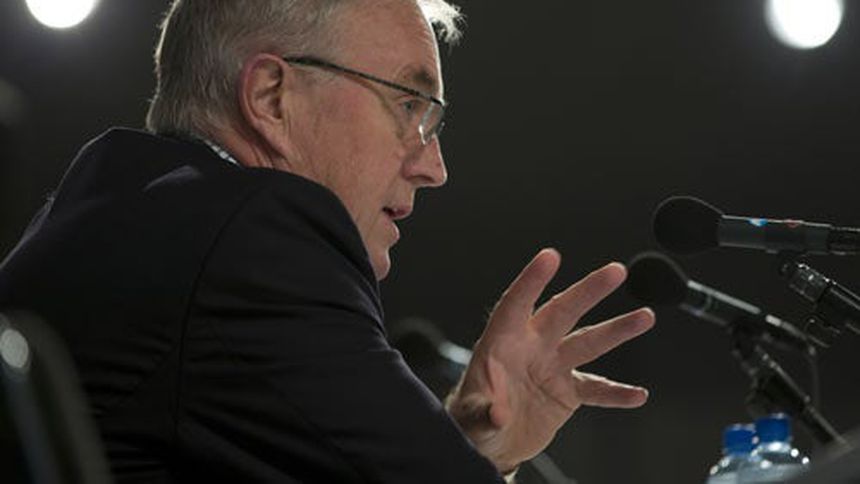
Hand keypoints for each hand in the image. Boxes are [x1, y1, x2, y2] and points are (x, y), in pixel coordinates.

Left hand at [446, 248, 653, 471]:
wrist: (489, 442)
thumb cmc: (471, 419)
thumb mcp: (470, 417)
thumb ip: (485, 412)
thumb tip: (497, 414)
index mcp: (501, 342)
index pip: (516, 304)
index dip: (531, 280)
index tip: (550, 256)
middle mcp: (531, 347)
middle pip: (563, 311)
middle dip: (589, 290)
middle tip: (616, 271)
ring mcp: (552, 367)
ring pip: (589, 342)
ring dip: (617, 330)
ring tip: (645, 316)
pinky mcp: (567, 391)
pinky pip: (596, 389)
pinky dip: (616, 393)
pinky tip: (637, 394)